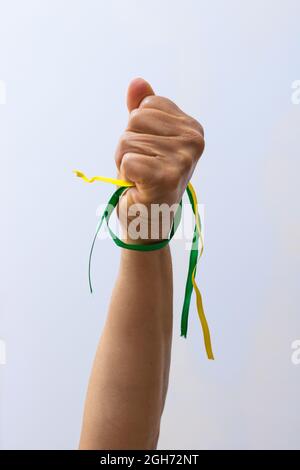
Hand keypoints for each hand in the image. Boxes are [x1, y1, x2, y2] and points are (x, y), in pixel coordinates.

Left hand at [115, 78, 204, 241]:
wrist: (148, 221)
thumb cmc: (146, 179)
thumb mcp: (145, 139)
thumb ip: (143, 110)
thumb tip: (136, 82)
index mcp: (193, 128)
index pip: (146, 105)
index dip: (138, 130)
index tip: (149, 152)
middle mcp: (194, 141)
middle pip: (134, 120)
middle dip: (129, 145)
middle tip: (142, 168)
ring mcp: (184, 159)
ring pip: (127, 141)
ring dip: (125, 162)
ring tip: (141, 178)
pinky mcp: (167, 176)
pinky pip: (126, 160)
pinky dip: (125, 176)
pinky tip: (139, 187)